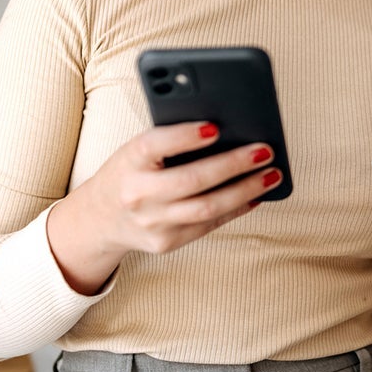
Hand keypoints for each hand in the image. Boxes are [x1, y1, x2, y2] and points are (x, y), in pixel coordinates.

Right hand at [46, 121, 276, 293]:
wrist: (99, 218)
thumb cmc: (130, 171)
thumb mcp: (137, 150)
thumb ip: (170, 140)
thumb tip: (225, 129)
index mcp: (128, 161)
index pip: (155, 145)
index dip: (185, 137)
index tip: (215, 128)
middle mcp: (137, 194)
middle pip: (191, 180)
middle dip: (233, 165)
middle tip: (265, 151)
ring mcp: (151, 223)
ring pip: (207, 208)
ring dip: (246, 190)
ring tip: (272, 175)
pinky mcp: (165, 243)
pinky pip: (209, 225)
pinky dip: (237, 209)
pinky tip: (256, 195)